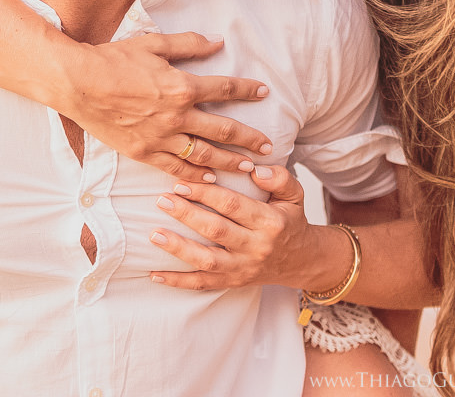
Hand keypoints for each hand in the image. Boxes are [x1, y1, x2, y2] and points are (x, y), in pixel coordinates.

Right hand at [58, 33, 272, 181]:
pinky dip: (193, 176)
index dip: (246, 89)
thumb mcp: (154, 44)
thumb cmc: (113, 59)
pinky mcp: (143, 152)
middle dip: (249, 139)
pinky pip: (174, 168)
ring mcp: (160, 137)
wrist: (77, 83)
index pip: (224, 88)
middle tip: (268, 146)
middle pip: (223, 130)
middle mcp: (176, 116)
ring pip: (204, 155)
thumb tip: (218, 42)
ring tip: (248, 169)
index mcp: (181, 86)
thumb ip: (189, 44)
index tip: (263, 92)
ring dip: (229, 162)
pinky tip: (208, 180)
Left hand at [147, 165, 312, 289]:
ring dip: (178, 248)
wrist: (301, 260)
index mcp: (270, 222)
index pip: (232, 205)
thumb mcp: (294, 195)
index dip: (205, 193)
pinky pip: (202, 284)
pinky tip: (154, 274)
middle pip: (216, 230)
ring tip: (154, 234)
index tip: (181, 182)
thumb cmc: (290, 220)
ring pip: (206, 261)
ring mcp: (243, 268)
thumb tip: (256, 170)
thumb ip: (279, 177)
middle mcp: (256, 247)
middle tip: (162, 200)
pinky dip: (177, 281)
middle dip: (186, 214)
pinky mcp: (232, 282)